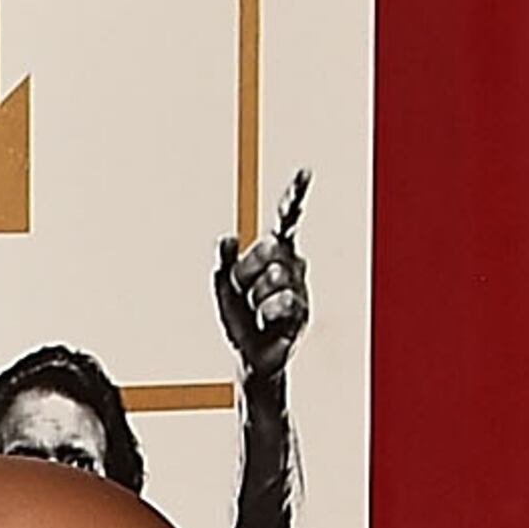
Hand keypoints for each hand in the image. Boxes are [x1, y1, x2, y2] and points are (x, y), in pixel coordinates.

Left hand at [214, 164, 310, 370]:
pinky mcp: (304, 311)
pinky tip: (268, 323)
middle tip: (246, 294)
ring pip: (274, 278)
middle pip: (268, 249)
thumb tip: (226, 236)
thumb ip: (223, 261)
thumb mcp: (223, 286)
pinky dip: (267, 315)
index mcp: (275, 252)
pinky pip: (282, 302)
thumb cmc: (239, 317)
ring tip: (259, 313)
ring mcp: (301, 286)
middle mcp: (293, 264)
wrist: (251, 356)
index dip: (295, 195)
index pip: (286, 220)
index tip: (305, 171)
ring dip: (256, 299)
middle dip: (246, 272)